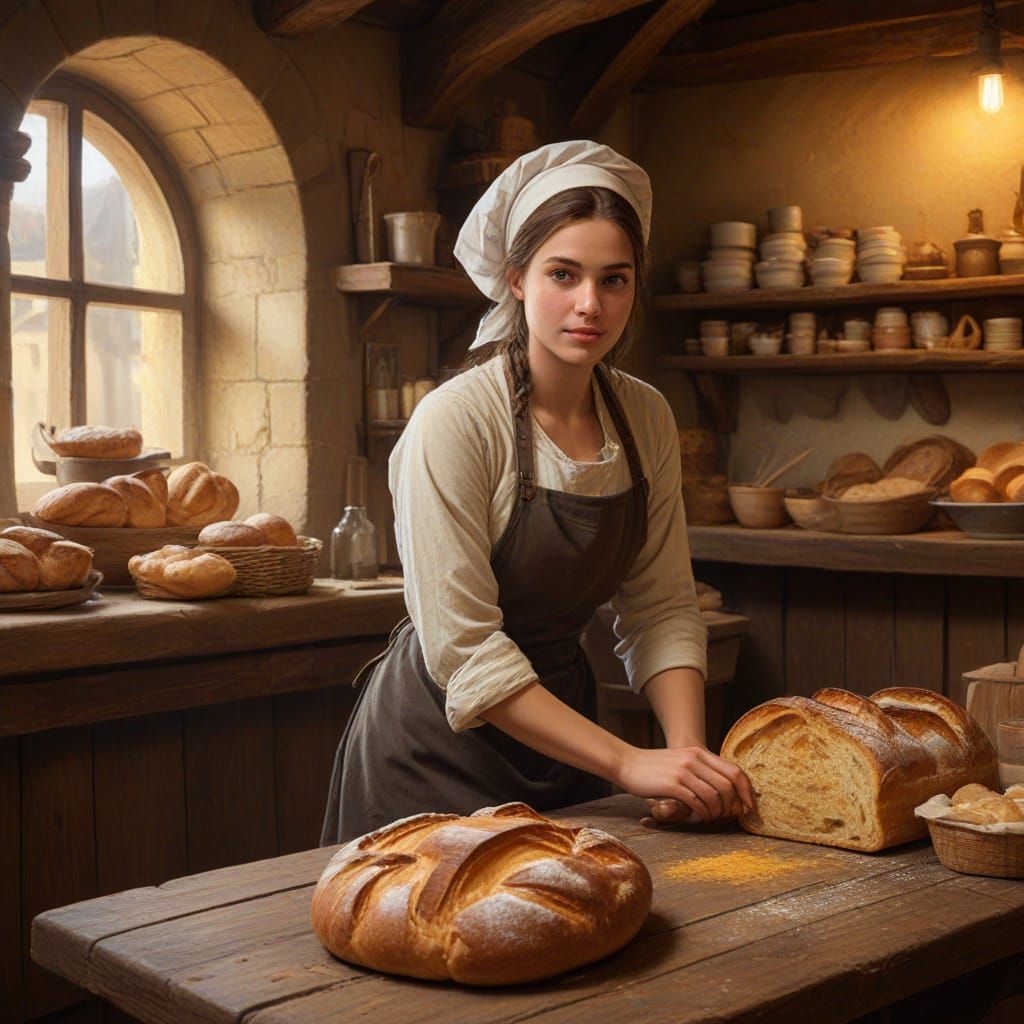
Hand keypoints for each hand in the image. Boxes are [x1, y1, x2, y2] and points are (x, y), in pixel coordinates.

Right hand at [616, 745, 754, 823]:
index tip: (748, 806)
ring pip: (714, 795)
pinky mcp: (672, 784)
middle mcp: (694, 759)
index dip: (746, 791)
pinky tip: (701, 817)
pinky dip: (703, 813)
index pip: (734, 771)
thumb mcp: (681, 760)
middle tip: (729, 817)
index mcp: (699, 752)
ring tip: (712, 818)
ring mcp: (683, 771)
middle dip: (733, 805)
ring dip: (717, 812)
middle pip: (727, 785)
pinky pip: (697, 802)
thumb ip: (700, 769)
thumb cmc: (655, 767)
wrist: (628, 764)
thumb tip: (724, 789)